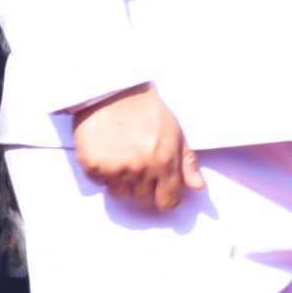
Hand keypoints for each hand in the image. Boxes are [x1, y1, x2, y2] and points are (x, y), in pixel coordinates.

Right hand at [71, 86, 198, 213]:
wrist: (112, 90)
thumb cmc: (147, 108)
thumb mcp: (175, 131)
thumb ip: (187, 163)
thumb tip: (198, 187)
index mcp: (164, 162)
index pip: (168, 202)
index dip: (165, 197)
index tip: (161, 189)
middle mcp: (140, 170)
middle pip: (143, 201)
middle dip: (143, 189)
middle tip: (139, 166)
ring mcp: (115, 169)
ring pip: (120, 195)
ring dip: (122, 183)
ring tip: (122, 158)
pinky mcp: (93, 166)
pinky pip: (100, 184)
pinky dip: (103, 173)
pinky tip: (107, 153)